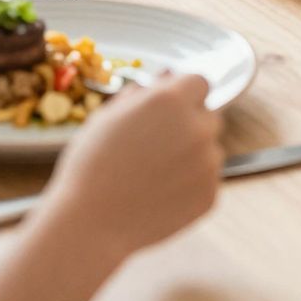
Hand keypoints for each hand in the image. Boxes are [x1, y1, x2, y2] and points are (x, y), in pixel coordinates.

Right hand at [47, 73, 222, 257]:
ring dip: (190, 156)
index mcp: (171, 101)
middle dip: (188, 125)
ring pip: (209, 150)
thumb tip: (166, 76)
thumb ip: (142, 92)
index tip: (167, 112)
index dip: (182, 95)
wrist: (89, 224)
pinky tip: (158, 195)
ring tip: (151, 175)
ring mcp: (208, 163)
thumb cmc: (90, 166)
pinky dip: (189, 186)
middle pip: (208, 116)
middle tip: (154, 148)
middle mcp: (198, 127)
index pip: (199, 82)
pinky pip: (206, 181)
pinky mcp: (211, 194)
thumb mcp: (107, 117)